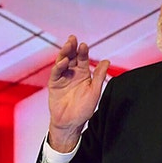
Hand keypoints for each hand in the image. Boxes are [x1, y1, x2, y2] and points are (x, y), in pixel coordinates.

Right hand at [47, 35, 109, 151]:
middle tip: (72, 39)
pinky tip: (63, 62)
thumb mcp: (94, 91)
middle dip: (72, 48)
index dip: (83, 52)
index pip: (83, 59)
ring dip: (64, 53)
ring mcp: (63, 78)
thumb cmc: (84, 109)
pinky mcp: (54, 84)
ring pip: (62, 62)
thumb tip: (107, 61)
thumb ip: (99, 76)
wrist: (70, 123)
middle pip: (72, 57)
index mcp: (83, 74)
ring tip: (67, 46)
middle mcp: (72, 73)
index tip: (84, 45)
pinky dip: (59, 67)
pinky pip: (56, 73)